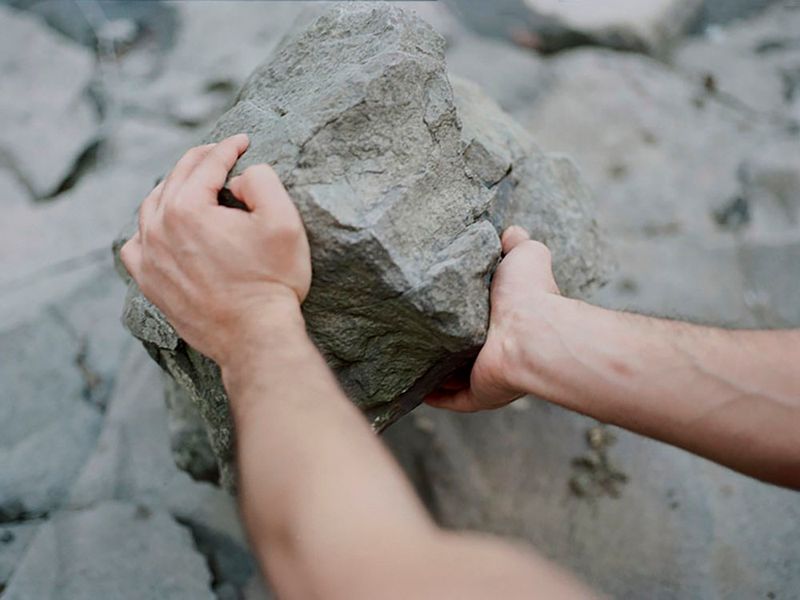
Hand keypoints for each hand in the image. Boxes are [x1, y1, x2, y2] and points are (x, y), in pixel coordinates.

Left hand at [120, 134, 310, 365]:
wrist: (255, 337)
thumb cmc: (272, 281)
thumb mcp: (284, 221)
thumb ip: (261, 180)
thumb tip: (238, 178)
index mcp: (187, 209)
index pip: (207, 164)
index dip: (228, 147)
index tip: (243, 141)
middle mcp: (158, 228)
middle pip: (176, 179)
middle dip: (200, 160)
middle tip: (220, 152)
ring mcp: (150, 258)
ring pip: (151, 207)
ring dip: (173, 188)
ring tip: (191, 184)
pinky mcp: (150, 283)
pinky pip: (136, 245)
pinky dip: (147, 229)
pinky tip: (162, 228)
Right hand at [425, 226, 562, 411]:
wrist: (530, 333)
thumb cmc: (529, 294)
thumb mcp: (524, 256)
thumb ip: (516, 244)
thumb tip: (511, 231)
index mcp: (508, 317)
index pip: (481, 314)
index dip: (461, 307)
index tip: (437, 298)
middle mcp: (498, 347)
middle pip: (466, 345)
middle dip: (443, 338)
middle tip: (413, 325)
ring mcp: (488, 372)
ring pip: (455, 375)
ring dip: (435, 369)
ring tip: (404, 354)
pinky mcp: (478, 393)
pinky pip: (450, 399)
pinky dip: (433, 395)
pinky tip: (413, 386)